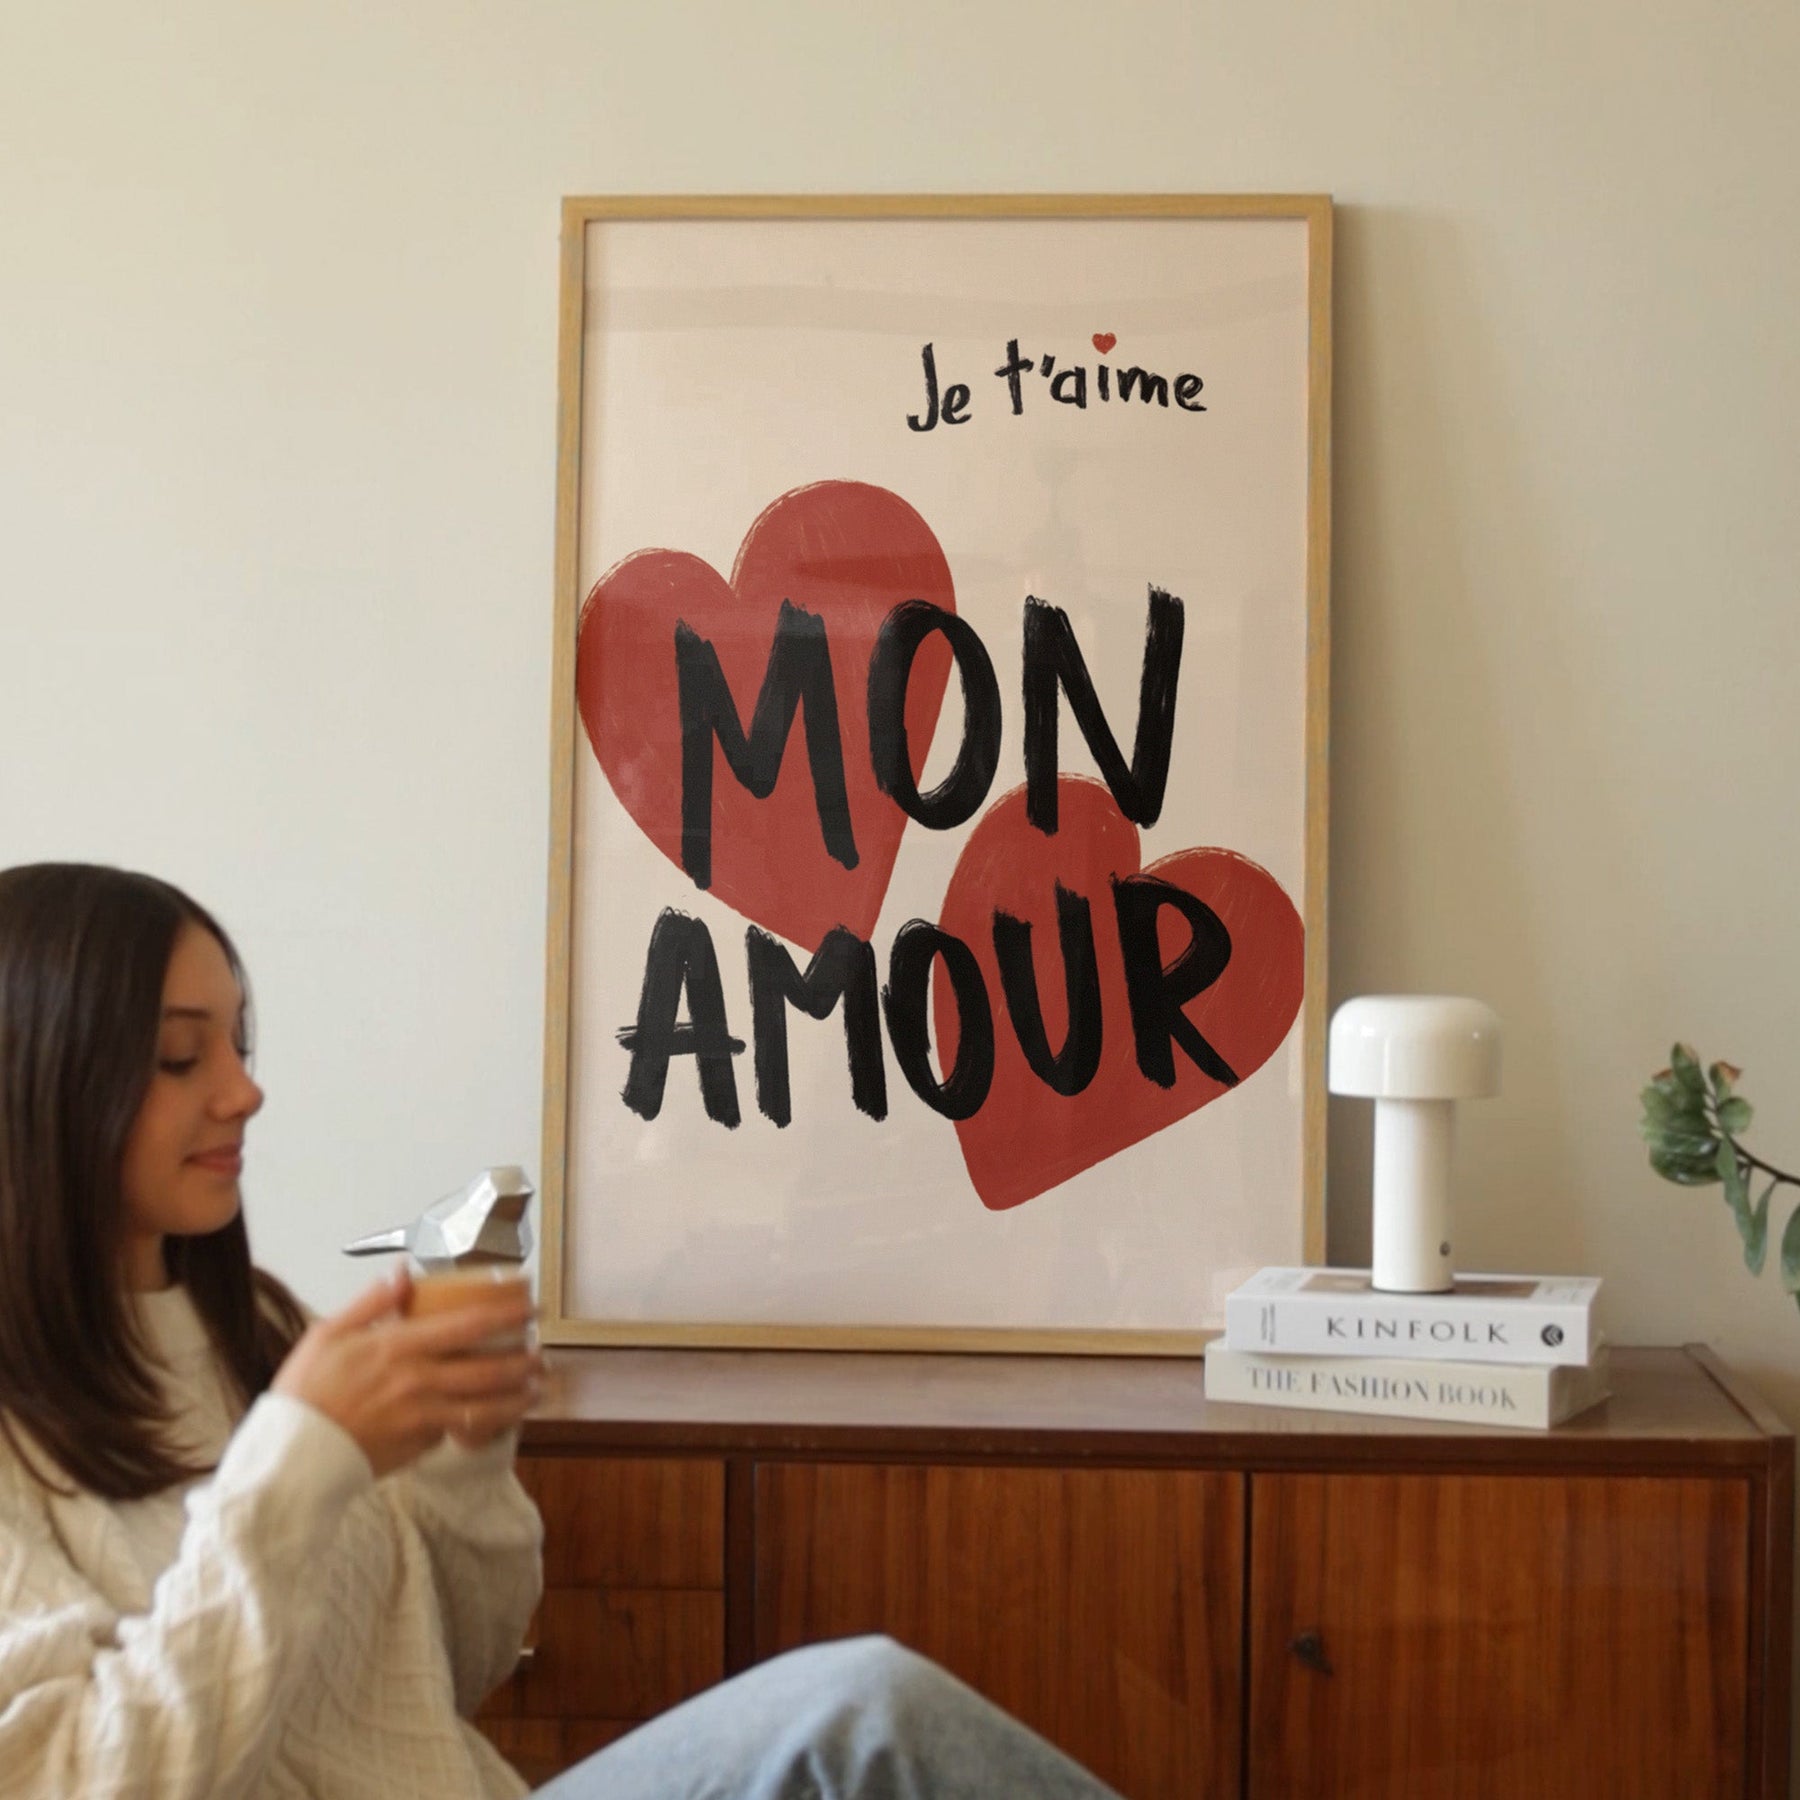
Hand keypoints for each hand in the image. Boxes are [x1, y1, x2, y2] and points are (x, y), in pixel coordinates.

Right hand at [273, 1270, 544, 1476]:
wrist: (291, 1456)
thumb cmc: (306, 1393)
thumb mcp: (329, 1334)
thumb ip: (371, 1303)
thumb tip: (402, 1272)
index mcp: (398, 1346)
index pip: (469, 1325)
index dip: (508, 1315)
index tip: (533, 1307)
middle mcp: (418, 1380)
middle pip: (488, 1369)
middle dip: (524, 1362)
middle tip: (543, 1356)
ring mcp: (422, 1417)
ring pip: (485, 1406)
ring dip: (516, 1398)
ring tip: (537, 1391)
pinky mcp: (419, 1446)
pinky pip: (458, 1431)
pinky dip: (480, 1425)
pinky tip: (494, 1419)